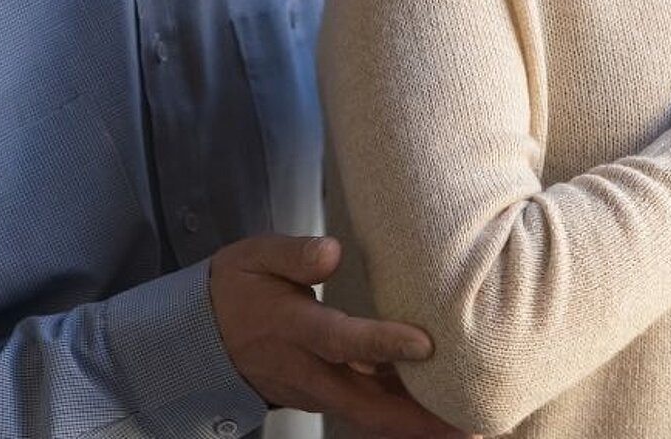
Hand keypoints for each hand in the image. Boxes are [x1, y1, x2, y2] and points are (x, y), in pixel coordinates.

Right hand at [208, 234, 466, 437]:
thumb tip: (333, 251)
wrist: (201, 338)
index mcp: (292, 329)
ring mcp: (313, 393)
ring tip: (468, 429)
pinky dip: (401, 420)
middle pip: (366, 404)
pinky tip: (438, 418)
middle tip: (470, 424)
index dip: (382, 344)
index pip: (341, 341)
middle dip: (418, 419)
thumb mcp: (254, 257)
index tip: (425, 344)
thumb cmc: (238, 287)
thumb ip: (294, 254)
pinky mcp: (321, 400)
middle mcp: (306, 371)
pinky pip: (365, 415)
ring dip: (417, 428)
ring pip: (370, 417)